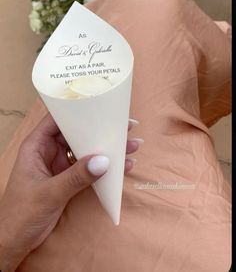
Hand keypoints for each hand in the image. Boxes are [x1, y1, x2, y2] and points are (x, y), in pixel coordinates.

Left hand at [0, 114, 141, 271]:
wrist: (15, 241)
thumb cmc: (21, 214)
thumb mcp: (49, 193)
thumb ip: (76, 177)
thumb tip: (104, 161)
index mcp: (37, 145)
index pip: (58, 119)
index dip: (78, 110)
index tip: (101, 106)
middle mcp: (49, 150)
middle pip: (78, 133)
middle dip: (101, 130)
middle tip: (126, 126)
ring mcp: (60, 164)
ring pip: (86, 150)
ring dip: (107, 148)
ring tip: (131, 145)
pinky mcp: (68, 178)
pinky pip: (89, 168)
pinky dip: (105, 167)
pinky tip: (123, 166)